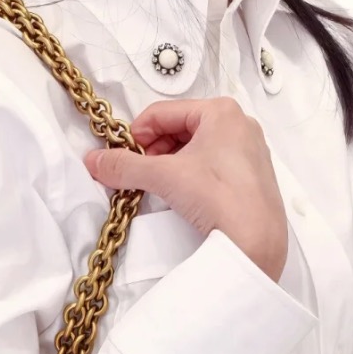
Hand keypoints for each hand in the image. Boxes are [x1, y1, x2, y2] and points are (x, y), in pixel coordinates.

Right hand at [83, 98, 289, 281]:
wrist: (256, 242)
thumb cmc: (220, 197)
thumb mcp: (163, 176)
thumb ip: (124, 165)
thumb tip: (95, 161)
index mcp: (221, 111)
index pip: (163, 112)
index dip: (137, 134)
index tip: (123, 156)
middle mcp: (240, 124)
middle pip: (179, 128)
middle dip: (154, 150)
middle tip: (140, 174)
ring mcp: (249, 150)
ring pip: (196, 147)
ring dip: (171, 164)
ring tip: (160, 187)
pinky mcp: (252, 176)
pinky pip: (213, 164)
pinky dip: (191, 175)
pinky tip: (184, 195)